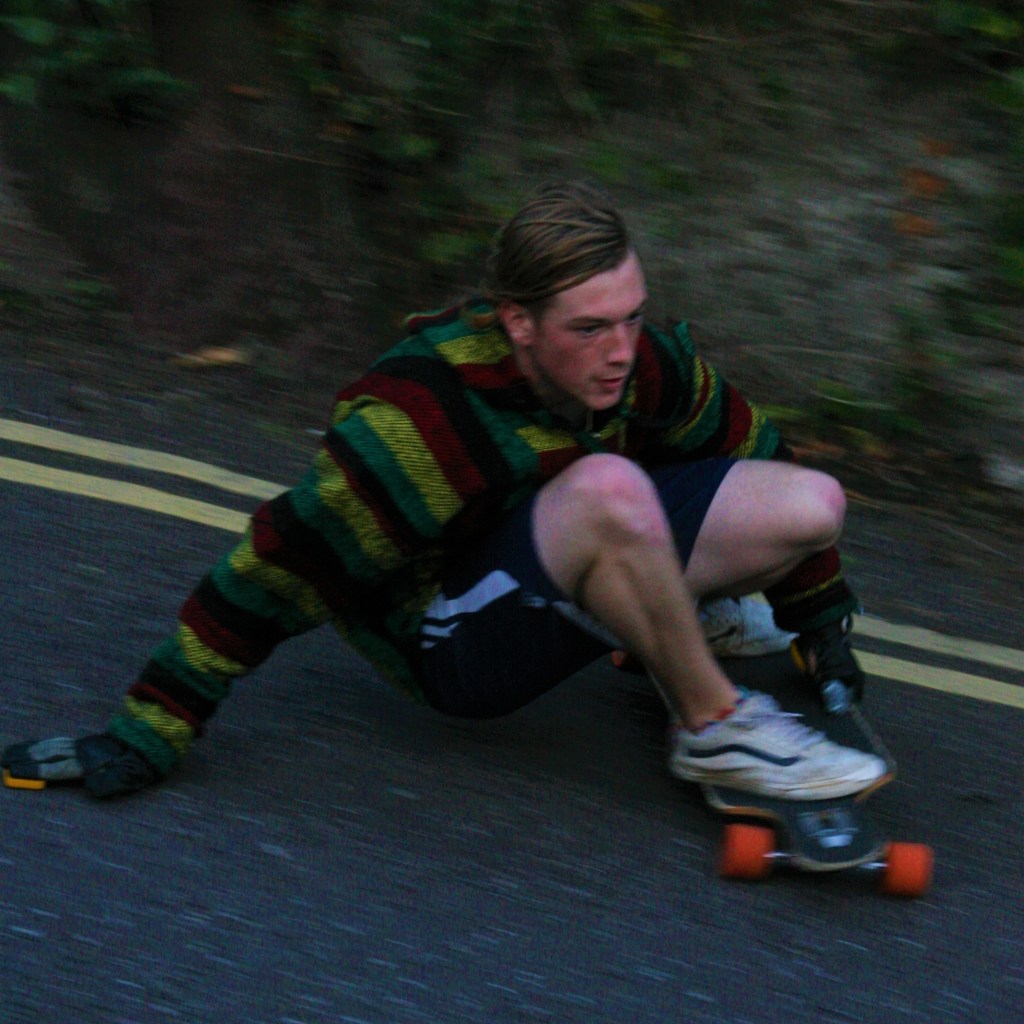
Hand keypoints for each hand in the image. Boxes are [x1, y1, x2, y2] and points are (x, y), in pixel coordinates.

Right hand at [2, 734, 158, 797]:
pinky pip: (61, 742)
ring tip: (12, 752)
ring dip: (32, 749)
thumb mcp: (129, 777)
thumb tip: (88, 786)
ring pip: (53, 746)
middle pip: (49, 755)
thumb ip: (108, 783)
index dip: (34, 772)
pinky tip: (39, 745)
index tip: (14, 773)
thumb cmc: (142, 763)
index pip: (56, 769)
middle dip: (25, 758)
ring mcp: (86, 744)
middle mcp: (84, 751)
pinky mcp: (90, 741)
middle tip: (3, 761)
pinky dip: (46, 744)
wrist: (156, 738)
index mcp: (90, 762)